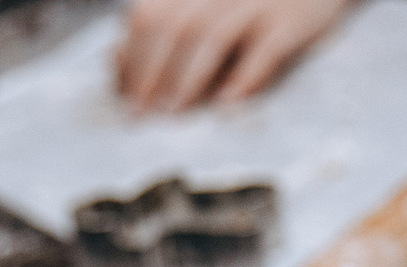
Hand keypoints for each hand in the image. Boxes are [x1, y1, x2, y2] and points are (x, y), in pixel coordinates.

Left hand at [115, 0, 352, 111]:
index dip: (132, 56)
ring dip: (188, 78)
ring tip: (173, 113)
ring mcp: (256, 1)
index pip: (146, 14)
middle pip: (173, 26)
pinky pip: (265, 50)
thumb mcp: (201, 5)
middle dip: (152, 72)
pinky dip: (244, 78)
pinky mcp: (291, 21)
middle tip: (141, 115)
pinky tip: (226, 106)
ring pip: (211, 36)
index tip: (126, 96)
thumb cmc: (249, 2)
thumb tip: (115, 57)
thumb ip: (161, 25)